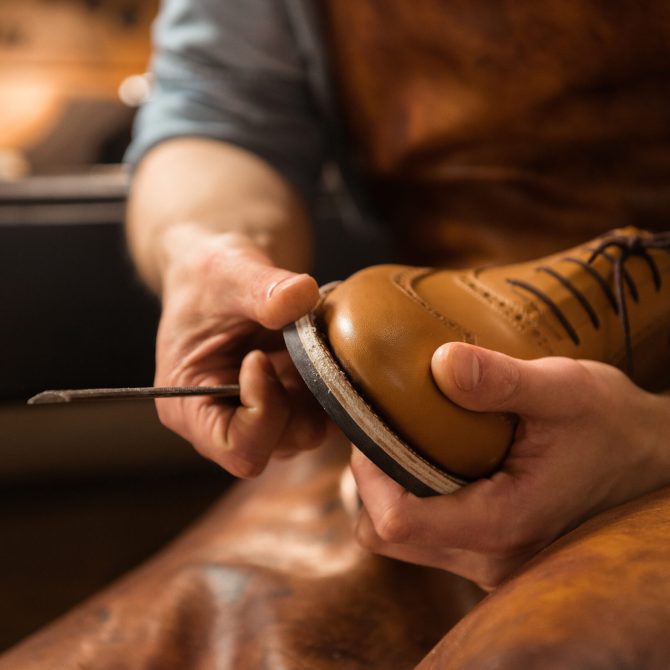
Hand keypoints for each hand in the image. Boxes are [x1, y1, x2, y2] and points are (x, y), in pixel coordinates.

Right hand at [154, 226, 325, 476]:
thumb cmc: (210, 277)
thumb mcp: (228, 273)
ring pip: (306, 431)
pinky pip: (323, 413)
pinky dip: (330, 385)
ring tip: (305, 342)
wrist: (224, 272)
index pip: (236, 448)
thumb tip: (302, 294)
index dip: (263, 411)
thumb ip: (262, 287)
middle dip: (297, 399)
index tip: (260, 356)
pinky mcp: (287, 405)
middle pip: (278, 444)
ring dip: (317, 390)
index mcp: (189, 408)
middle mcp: (224, 423)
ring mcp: (260, 418)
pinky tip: (319, 348)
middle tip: (295, 345)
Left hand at [351, 342, 669, 588]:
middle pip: (388, 536)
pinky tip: (434, 457)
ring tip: (409, 440)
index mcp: (502, 523)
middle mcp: (490, 558)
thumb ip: (502, 380)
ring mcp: (489, 561)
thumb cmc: (611, 425)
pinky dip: (415, 498)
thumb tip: (441, 363)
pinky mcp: (488, 551)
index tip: (375, 427)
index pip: (397, 523)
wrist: (649, 459)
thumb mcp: (564, 390)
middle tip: (386, 428)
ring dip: (391, 491)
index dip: (370, 475)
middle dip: (372, 482)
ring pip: (402, 541)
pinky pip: (427, 537)